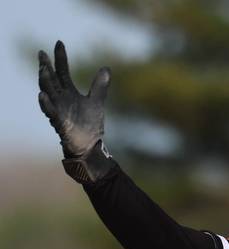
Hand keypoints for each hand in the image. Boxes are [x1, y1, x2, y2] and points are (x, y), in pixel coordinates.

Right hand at [38, 41, 110, 157]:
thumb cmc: (90, 124)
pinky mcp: (60, 123)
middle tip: (42, 54)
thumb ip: (99, 86)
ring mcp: (58, 110)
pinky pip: (50, 112)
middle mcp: (60, 99)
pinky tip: (42, 95)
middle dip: (46, 67)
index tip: (59, 43)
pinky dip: (46, 104)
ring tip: (43, 69)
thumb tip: (106, 68)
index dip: (60, 58)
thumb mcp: (96, 102)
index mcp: (68, 92)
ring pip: (48, 93)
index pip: (62, 71)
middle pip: (50, 79)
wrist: (90, 145)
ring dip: (45, 82)